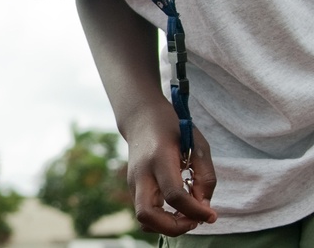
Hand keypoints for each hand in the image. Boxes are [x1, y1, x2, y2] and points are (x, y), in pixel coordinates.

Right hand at [125, 102, 217, 235]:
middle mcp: (141, 172)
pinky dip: (162, 220)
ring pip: (144, 218)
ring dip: (168, 226)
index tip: (212, 214)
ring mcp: (133, 180)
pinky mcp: (133, 187)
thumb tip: (204, 207)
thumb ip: (205, 176)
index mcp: (159, 158)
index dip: (196, 211)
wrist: (141, 117)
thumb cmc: (173, 128)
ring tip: (188, 215)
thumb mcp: (197, 143)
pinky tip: (177, 210)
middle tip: (194, 221)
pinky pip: (145, 213)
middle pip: (147, 215)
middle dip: (174, 228)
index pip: (174, 195)